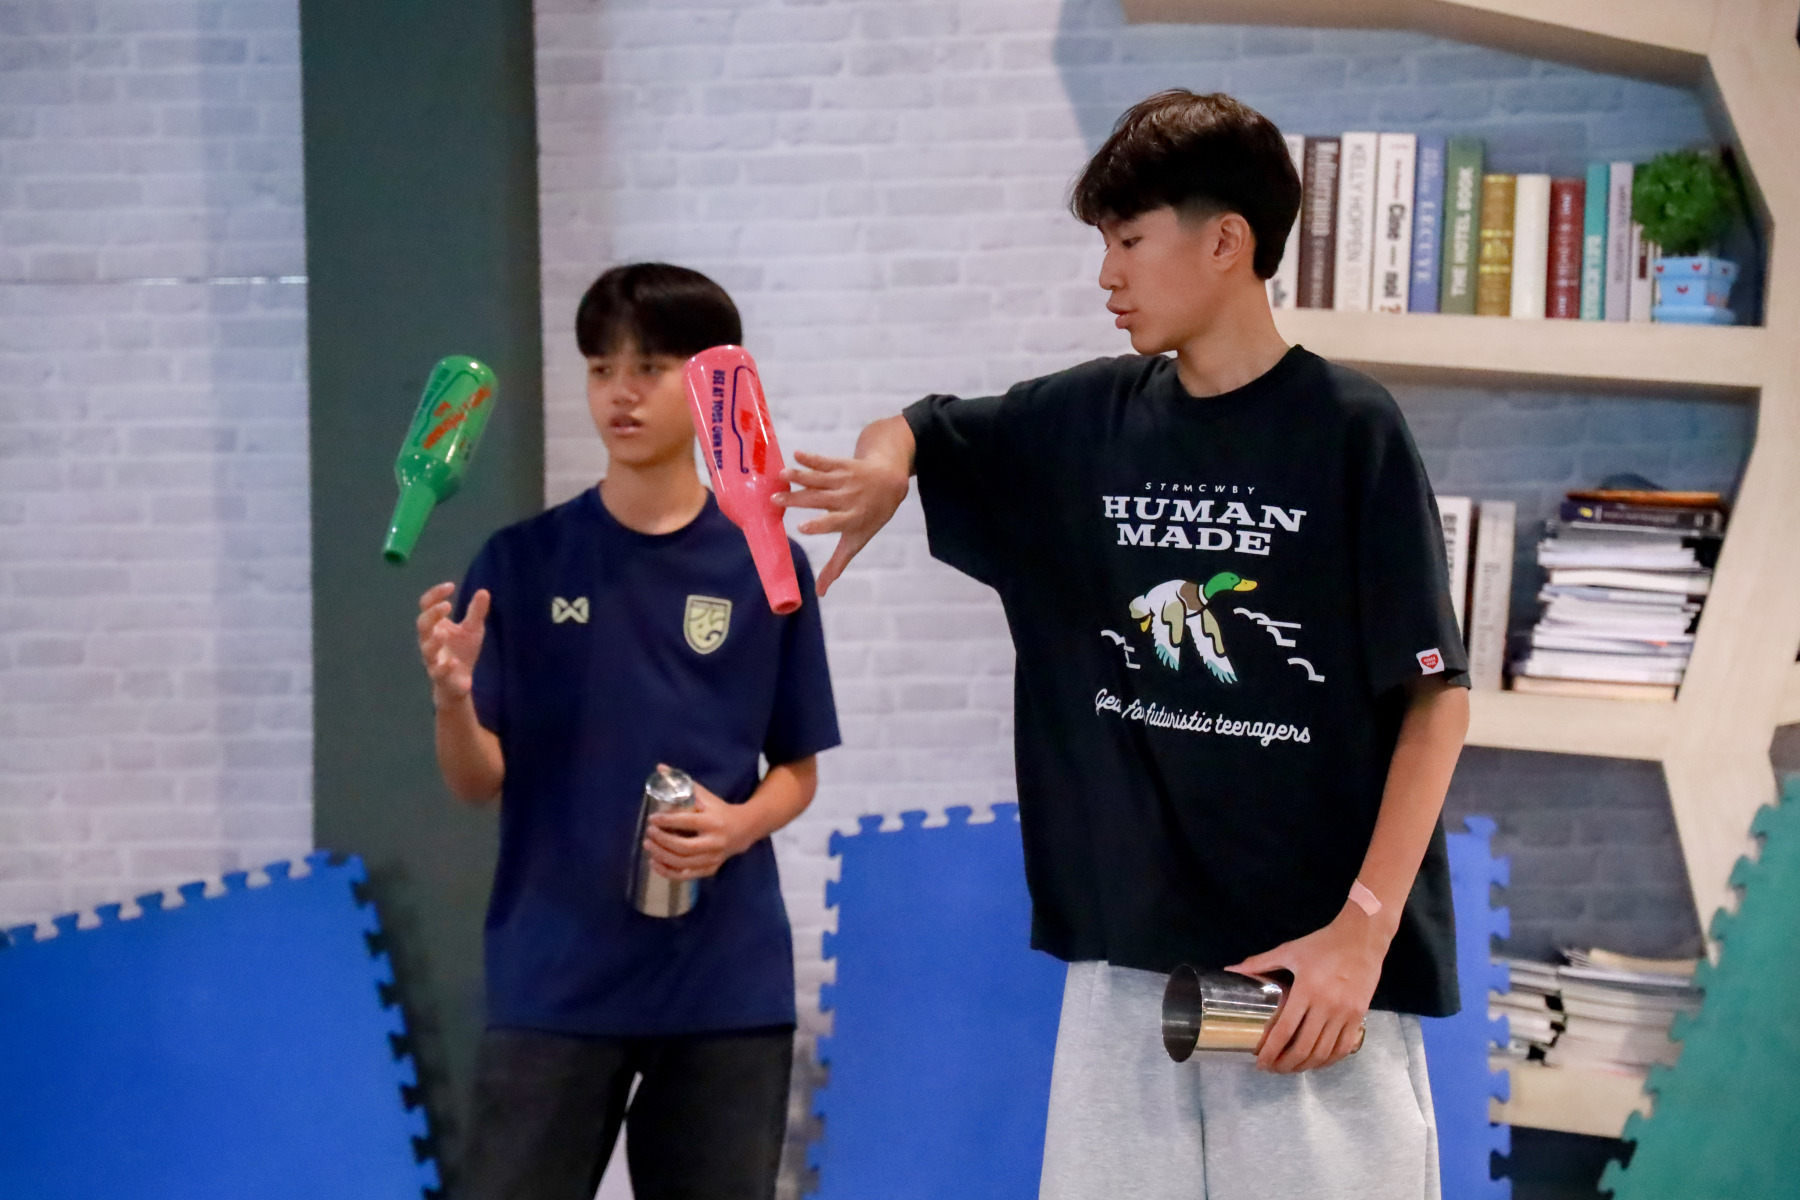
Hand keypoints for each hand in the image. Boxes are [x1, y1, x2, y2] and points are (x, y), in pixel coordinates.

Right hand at [417, 582, 488, 709]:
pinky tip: (454, 662)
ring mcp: (433, 659)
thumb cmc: (462, 651)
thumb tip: (484, 591)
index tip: (450, 586)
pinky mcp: (441, 677)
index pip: (426, 606)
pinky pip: (437, 672)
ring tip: (444, 633)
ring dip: (433, 641)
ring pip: (426, 650)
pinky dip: (444, 668)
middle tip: (446, 605)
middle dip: (432, 614)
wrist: (460, 682)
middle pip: (422, 625)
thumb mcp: (472, 630)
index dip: (434, 595)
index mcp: (435, 626)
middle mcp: (429, 641)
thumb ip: (476, 612)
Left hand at [643, 774, 754, 880]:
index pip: (688, 822)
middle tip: (649, 834)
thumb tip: (660, 768)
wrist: (744, 830)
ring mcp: (713, 858)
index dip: (668, 821)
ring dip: (662, 856)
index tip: (652, 819)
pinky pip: (686, 875)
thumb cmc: (719, 810)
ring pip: (683, 863)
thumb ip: (683, 783)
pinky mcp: (710, 869)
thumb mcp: (705, 795)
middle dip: (663, 841)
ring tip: (648, 846)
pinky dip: (668, 872)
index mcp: (713, 821)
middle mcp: (714, 842)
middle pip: (684, 847)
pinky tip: (655, 863)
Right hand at [776, 418, 912, 594]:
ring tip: (782, 475)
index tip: (801, 527)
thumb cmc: (869, 517)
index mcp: (853, 519)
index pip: (836, 523)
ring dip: (801, 476)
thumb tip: (820, 592)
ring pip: (821, 478)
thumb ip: (837, 564)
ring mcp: (846, 480)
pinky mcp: (843, 464)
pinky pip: (826, 461)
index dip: (820, 525)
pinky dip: (811, 458)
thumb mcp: (857, 541)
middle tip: (776, 499)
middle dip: (799, 499)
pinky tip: (796, 455)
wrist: (890, 482)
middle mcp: (849, 499)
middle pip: (822, 499)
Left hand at [1227, 902, 1389, 1073]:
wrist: (1362, 938)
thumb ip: (1260, 963)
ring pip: (1324, 1052)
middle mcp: (1327, 1006)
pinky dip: (1328, 1061)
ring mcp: (1345, 1014)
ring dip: (1305, 1066)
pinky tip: (1316, 1062)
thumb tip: (1230, 970)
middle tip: (1272, 1069)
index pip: (1285, 1030)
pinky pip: (1343, 1048)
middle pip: (1304, 1048)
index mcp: (1306, 990)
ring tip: (1290, 1068)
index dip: (1270, 1051)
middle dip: (1285, 1064)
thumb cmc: (1322, 944)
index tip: (1259, 1062)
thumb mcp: (1289, 950)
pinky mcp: (1359, 1017)